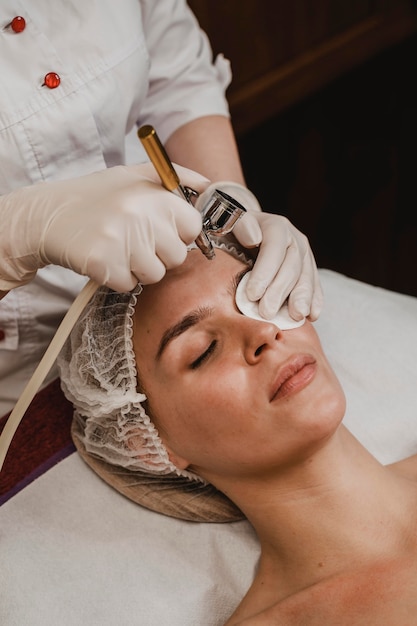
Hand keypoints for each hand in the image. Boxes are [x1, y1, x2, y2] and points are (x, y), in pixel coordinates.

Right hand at [0, 163, 208, 291]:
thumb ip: (176, 178)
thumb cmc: (97, 197)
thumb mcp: (134, 175)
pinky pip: (129, 285)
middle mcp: (140, 216)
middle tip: (135, 241)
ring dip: (139, 268)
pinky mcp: (103, 264)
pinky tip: (105, 258)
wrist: (48, 215)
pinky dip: (118, 278)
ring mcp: (121, 242)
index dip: (178, 232)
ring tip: (119, 249)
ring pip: (155, 275)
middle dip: (159, 254)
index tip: (162, 230)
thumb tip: (210, 186)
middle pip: (177, 256)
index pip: (192, 226)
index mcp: (153, 194)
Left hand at [196, 181, 322, 320]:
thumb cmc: (233, 231)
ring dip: (301, 298)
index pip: (273, 247)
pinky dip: (314, 301)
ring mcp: (304, 254)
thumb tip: (253, 239)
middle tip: (266, 313)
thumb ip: (240, 226)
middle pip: (292, 265)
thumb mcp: (229, 222)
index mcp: (275, 226)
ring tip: (295, 316)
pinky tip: (312, 315)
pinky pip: (315, 284)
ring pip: (306, 276)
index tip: (252, 294)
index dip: (264, 272)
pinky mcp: (309, 268)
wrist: (246, 231)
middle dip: (279, 291)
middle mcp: (294, 238)